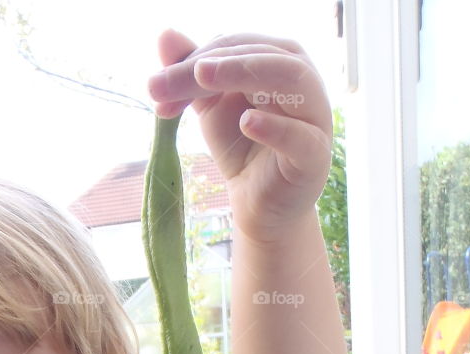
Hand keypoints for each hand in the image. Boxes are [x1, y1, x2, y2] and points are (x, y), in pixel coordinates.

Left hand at [147, 30, 332, 242]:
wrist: (259, 204)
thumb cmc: (241, 146)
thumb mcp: (210, 108)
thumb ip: (191, 74)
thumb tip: (165, 34)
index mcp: (277, 58)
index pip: (235, 45)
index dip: (194, 60)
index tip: (154, 89)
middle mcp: (303, 77)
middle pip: (258, 55)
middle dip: (210, 64)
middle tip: (165, 81)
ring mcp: (314, 115)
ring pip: (290, 78)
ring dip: (244, 72)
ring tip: (202, 78)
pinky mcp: (315, 155)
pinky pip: (300, 136)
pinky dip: (275, 127)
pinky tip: (247, 122)